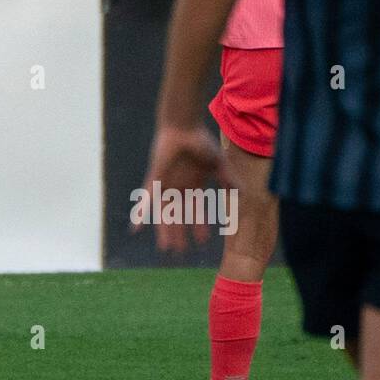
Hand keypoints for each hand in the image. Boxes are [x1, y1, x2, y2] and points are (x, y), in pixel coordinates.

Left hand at [136, 123, 224, 251]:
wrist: (182, 127)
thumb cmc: (200, 142)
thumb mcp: (219, 164)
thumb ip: (228, 179)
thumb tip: (243, 193)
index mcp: (192, 185)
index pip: (196, 210)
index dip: (199, 226)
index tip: (203, 242)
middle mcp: (177, 188)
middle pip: (178, 216)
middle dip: (179, 234)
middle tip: (180, 252)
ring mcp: (165, 185)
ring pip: (164, 214)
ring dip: (165, 231)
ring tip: (166, 249)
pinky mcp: (154, 181)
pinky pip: (146, 200)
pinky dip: (141, 214)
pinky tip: (136, 228)